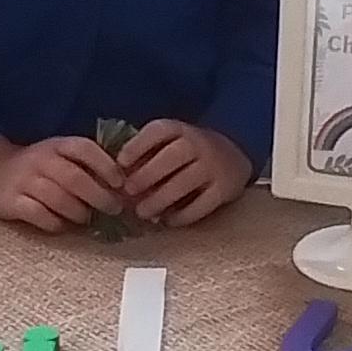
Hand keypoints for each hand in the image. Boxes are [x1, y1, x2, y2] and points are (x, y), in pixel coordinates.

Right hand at [0, 132, 122, 233]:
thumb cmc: (34, 167)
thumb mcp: (57, 156)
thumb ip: (84, 166)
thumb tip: (121, 188)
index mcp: (56, 145)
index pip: (84, 148)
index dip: (106, 165)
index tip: (120, 183)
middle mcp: (41, 160)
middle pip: (75, 178)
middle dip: (99, 196)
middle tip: (113, 209)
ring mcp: (25, 181)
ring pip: (58, 198)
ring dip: (78, 212)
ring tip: (86, 218)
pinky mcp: (11, 201)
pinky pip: (39, 215)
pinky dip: (55, 223)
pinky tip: (62, 226)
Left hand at [116, 118, 253, 225]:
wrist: (233, 158)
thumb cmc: (188, 154)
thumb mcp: (169, 144)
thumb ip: (146, 156)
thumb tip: (117, 180)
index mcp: (180, 129)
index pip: (160, 130)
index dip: (138, 145)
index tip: (121, 163)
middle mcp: (199, 143)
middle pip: (173, 156)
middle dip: (147, 174)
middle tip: (129, 192)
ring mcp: (214, 166)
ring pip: (186, 181)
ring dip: (161, 199)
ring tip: (142, 212)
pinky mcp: (225, 189)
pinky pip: (203, 203)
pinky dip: (183, 215)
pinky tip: (167, 221)